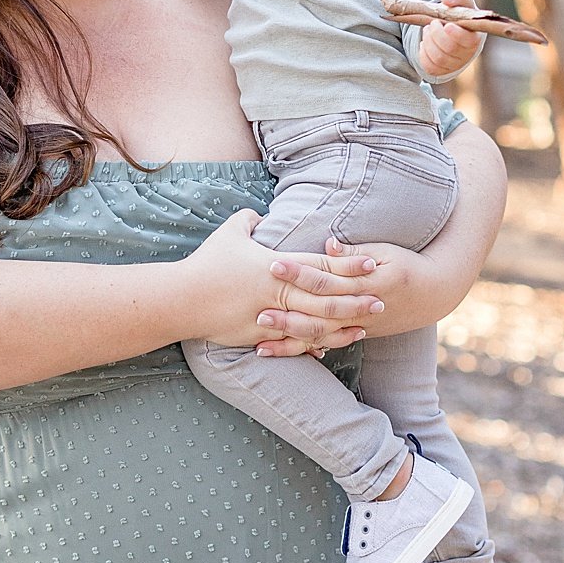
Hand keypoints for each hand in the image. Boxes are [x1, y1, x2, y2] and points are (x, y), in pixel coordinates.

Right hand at [180, 210, 383, 351]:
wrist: (182, 299)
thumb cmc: (206, 264)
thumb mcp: (228, 234)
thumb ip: (248, 221)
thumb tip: (258, 215)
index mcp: (276, 266)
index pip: (321, 265)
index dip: (348, 265)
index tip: (371, 264)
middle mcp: (278, 293)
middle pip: (326, 298)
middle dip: (356, 299)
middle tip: (381, 300)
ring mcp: (270, 317)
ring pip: (315, 324)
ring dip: (341, 326)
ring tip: (364, 326)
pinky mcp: (260, 336)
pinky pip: (293, 342)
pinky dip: (313, 344)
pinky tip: (329, 347)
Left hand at [418, 0, 483, 78]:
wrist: (453, 27)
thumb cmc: (460, 14)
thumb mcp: (461, 1)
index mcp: (475, 37)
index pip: (469, 41)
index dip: (457, 34)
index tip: (447, 25)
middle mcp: (467, 54)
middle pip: (450, 50)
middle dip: (437, 34)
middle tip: (433, 23)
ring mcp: (454, 64)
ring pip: (438, 59)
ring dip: (428, 42)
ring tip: (428, 30)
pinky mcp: (441, 70)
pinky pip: (429, 66)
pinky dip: (423, 53)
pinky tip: (426, 42)